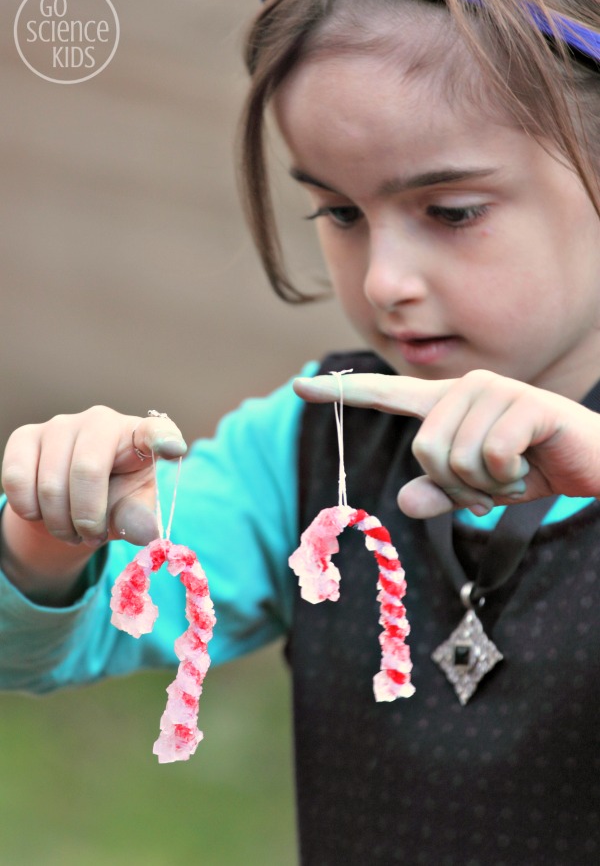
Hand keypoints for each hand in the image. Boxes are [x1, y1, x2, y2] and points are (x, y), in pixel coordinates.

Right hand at [1, 406, 186, 600]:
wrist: (70, 499)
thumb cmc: (112, 497)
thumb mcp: (132, 509)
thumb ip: (138, 519)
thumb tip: (145, 532)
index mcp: (139, 436)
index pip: (156, 431)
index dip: (164, 439)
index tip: (175, 449)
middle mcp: (101, 421)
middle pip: (87, 471)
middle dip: (86, 518)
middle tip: (90, 538)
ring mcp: (60, 424)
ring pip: (50, 484)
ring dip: (59, 523)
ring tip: (70, 530)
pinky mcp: (26, 436)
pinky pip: (17, 480)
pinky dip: (29, 510)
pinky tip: (42, 512)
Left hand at [293, 370, 599, 518]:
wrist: (595, 464)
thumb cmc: (534, 470)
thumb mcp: (479, 491)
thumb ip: (440, 495)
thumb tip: (403, 503)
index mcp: (447, 405)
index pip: (387, 395)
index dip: (342, 393)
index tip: (298, 386)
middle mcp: (465, 389)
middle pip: (423, 451)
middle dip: (459, 487)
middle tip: (493, 485)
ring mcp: (494, 391)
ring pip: (454, 458)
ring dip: (487, 486)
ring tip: (514, 474)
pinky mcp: (524, 404)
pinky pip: (488, 456)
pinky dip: (508, 479)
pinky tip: (531, 467)